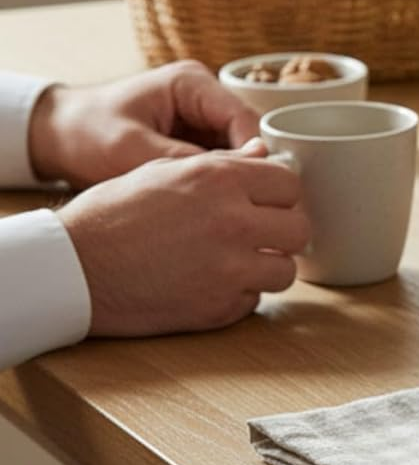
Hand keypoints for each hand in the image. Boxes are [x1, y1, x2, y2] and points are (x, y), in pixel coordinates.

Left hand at [27, 61, 261, 187]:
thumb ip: (188, 157)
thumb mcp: (133, 149)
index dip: (254, 158)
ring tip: (216, 204)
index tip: (247, 193)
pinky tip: (205, 201)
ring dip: (231, 178)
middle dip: (243, 170)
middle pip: (248, 137)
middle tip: (232, 205)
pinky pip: (222, 162)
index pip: (246, 119)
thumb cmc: (85, 134)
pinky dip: (217, 182)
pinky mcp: (197, 137)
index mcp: (192, 83)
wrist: (56, 137)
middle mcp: (204, 95)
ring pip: (240, 152)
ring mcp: (202, 117)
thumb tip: (247, 167)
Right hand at [58, 149, 309, 336]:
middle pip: (299, 229)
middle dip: (282, 232)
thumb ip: (222, 166)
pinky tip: (209, 284)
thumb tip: (264, 157)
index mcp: (220, 180)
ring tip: (235, 262)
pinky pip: (254, 300)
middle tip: (259, 235)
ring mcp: (231, 269)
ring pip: (285, 270)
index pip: (290, 184)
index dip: (280, 195)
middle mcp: (234, 222)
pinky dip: (239, 295)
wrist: (74, 267)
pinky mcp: (221, 307)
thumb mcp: (162, 172)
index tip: (267, 203)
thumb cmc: (112, 215)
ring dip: (266, 267)